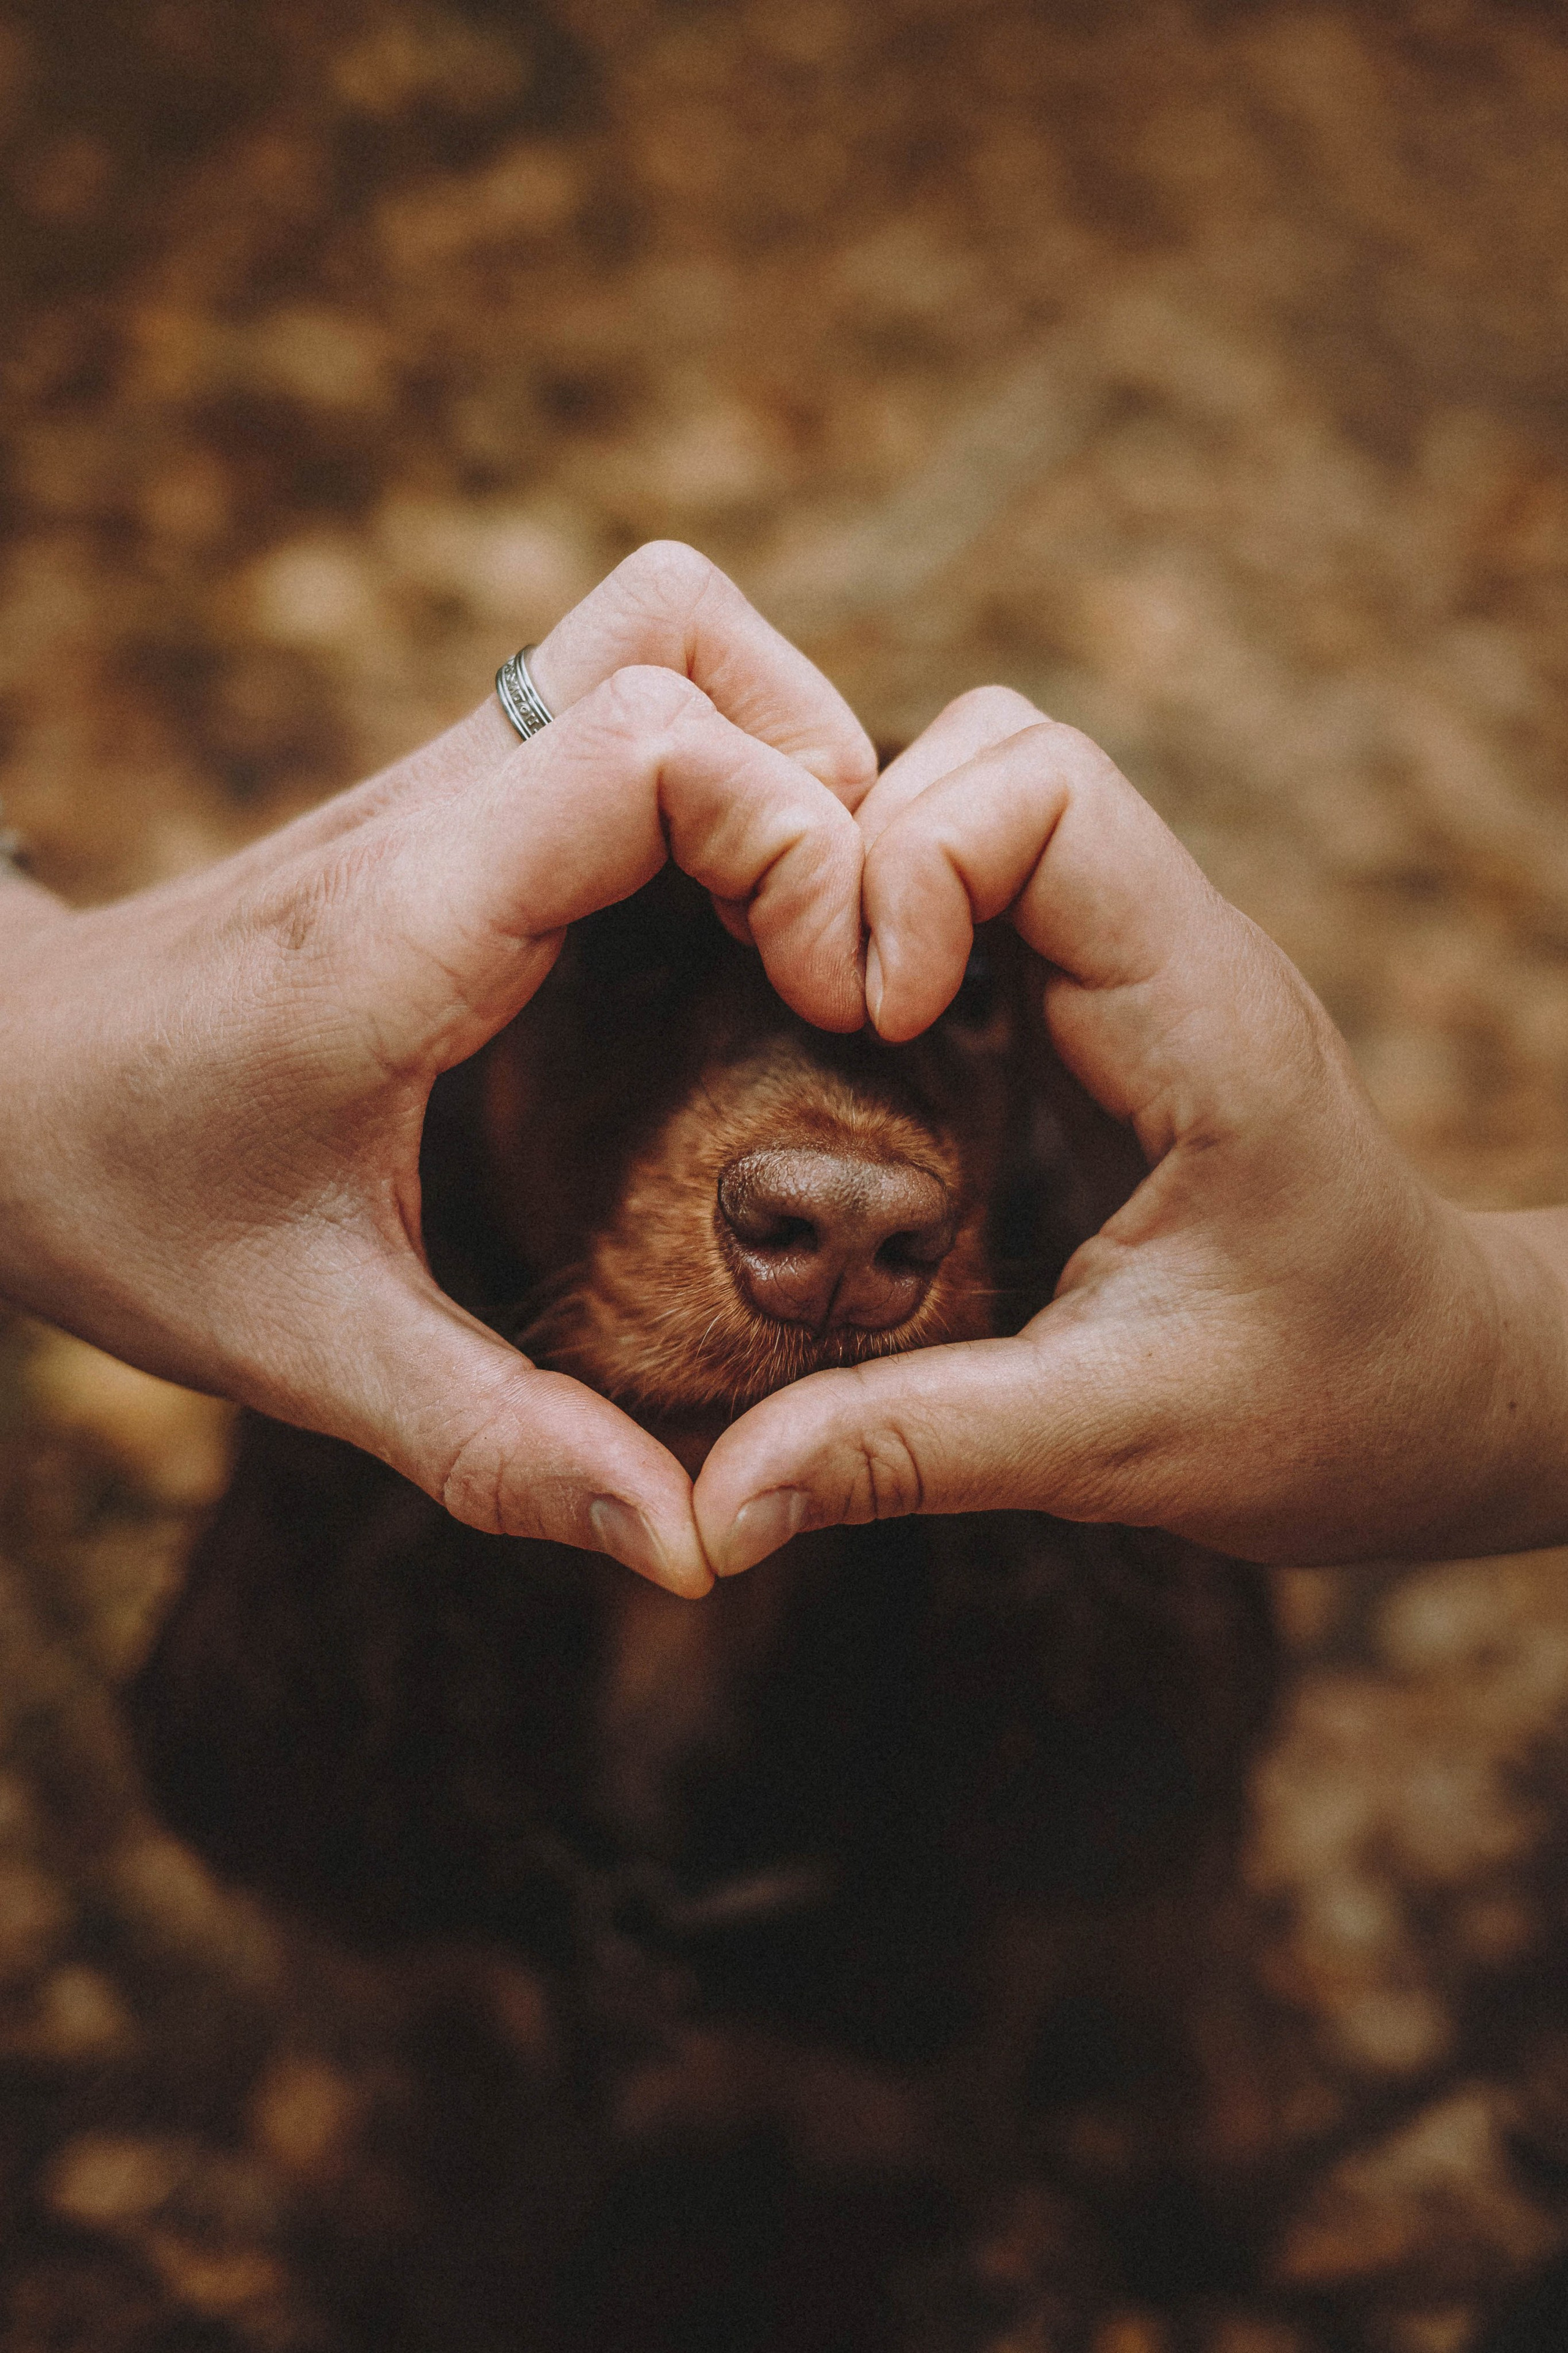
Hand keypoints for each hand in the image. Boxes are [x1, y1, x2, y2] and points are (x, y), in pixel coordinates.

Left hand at [0, 544, 874, 1595]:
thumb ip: (501, 1445)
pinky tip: (731, 929)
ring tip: (805, 926)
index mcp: (409, 925)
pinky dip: (723, 771)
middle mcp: (437, 813)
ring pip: (660, 631)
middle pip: (681, 640)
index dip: (797, 843)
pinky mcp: (456, 800)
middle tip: (844, 963)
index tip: (845, 998)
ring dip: (775, 746)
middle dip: (818, 781)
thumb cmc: (131, 1202)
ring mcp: (443, 784)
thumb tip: (694, 1546)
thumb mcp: (312, 1349)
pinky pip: (627, 699)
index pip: (648, 753)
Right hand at [694, 688, 1567, 1573]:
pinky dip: (895, 921)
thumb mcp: (1114, 1441)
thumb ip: (914, 1452)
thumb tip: (714, 1510)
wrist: (1440, 1394)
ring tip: (820, 1023)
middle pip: (996, 756)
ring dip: (873, 878)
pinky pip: (981, 884)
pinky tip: (852, 1046)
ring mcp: (1138, 966)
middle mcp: (1173, 954)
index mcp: (1204, 1019)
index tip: (864, 1021)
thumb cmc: (1326, 1408)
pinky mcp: (1102, 1001)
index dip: (913, 863)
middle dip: (864, 850)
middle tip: (812, 1014)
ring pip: (980, 797)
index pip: (1048, 792)